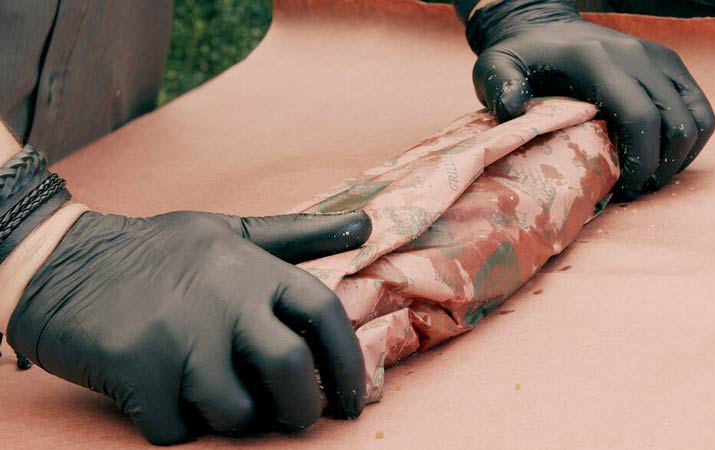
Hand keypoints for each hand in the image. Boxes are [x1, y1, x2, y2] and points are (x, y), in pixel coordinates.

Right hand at [7, 209, 371, 443]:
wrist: (63, 262)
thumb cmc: (160, 252)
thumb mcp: (230, 231)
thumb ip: (299, 235)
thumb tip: (367, 224)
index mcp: (252, 268)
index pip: (324, 315)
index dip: (347, 364)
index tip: (352, 401)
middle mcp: (223, 299)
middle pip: (289, 372)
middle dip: (300, 411)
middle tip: (294, 420)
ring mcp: (177, 334)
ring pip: (234, 411)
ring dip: (234, 421)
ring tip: (220, 402)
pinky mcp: (135, 368)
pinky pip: (177, 429)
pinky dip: (179, 428)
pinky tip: (168, 400)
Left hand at [467, 0, 714, 199]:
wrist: (543, 26)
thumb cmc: (519, 56)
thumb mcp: (496, 66)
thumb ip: (500, 86)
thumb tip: (514, 110)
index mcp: (599, 62)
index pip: (640, 119)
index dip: (640, 164)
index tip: (622, 191)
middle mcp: (638, 57)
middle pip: (676, 125)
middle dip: (660, 170)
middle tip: (634, 192)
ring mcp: (659, 60)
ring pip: (698, 119)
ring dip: (680, 159)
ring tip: (649, 179)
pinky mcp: (670, 65)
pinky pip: (700, 109)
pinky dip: (690, 141)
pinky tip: (662, 159)